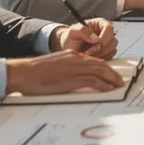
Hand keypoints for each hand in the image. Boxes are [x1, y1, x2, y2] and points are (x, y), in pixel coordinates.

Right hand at [6, 50, 124, 95]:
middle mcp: (76, 58)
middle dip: (112, 73)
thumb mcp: (54, 66)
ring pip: (101, 71)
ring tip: (118, 86)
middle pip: (101, 64)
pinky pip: (93, 81)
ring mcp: (75, 68)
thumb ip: (66, 69)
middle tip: (119, 81)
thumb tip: (73, 79)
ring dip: (112, 79)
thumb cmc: (34, 72)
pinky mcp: (72, 78)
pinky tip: (108, 89)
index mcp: (71, 54)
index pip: (94, 60)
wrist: (24, 72)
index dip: (105, 68)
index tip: (111, 75)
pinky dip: (103, 85)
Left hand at [52, 18, 116, 57]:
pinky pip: (110, 56)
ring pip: (112, 49)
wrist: (68, 48)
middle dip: (101, 48)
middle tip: (89, 52)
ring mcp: (107, 43)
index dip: (104, 37)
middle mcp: (106, 33)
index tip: (96, 43)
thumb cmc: (70, 37)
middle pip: (113, 40)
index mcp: (100, 24)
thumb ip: (82, 31)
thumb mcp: (72, 31)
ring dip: (100, 54)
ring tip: (87, 54)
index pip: (109, 28)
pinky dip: (101, 58)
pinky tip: (91, 57)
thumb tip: (95, 38)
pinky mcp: (107, 52)